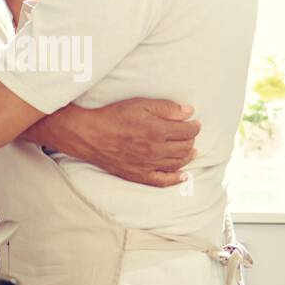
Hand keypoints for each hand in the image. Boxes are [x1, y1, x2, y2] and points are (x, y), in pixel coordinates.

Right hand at [61, 98, 200, 186]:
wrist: (90, 134)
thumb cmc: (114, 116)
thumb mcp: (140, 104)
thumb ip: (167, 108)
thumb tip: (189, 112)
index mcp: (158, 131)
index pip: (188, 131)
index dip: (194, 126)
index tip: (194, 123)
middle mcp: (156, 150)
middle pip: (185, 148)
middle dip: (191, 140)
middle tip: (190, 134)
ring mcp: (149, 165)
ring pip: (178, 163)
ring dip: (188, 156)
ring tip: (191, 150)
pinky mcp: (139, 175)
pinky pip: (162, 181)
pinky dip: (176, 179)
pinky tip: (184, 176)